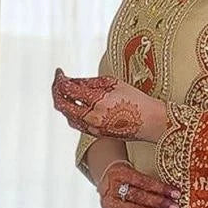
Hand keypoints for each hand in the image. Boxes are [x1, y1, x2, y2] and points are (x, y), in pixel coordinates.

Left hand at [52, 69, 169, 143]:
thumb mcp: (114, 83)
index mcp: (97, 100)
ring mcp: (93, 127)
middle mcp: (91, 116)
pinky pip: (77, 123)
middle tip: (58, 82)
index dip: (60, 79)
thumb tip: (74, 81)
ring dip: (63, 103)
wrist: (150, 122)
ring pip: (68, 116)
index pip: (68, 89)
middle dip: (56, 91)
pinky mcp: (96, 134)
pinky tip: (75, 106)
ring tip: (65, 93)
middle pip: (62, 105)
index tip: (60, 73)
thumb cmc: (137, 100)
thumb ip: (92, 82)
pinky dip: (71, 113)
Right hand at [96, 160, 180, 207]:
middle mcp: (113, 187)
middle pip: (139, 195)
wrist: (105, 181)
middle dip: (159, 202)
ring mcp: (110, 201)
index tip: (176, 193)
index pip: (144, 181)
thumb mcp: (132, 172)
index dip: (161, 188)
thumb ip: (148, 180)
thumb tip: (172, 191)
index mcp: (121, 173)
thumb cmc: (127, 177)